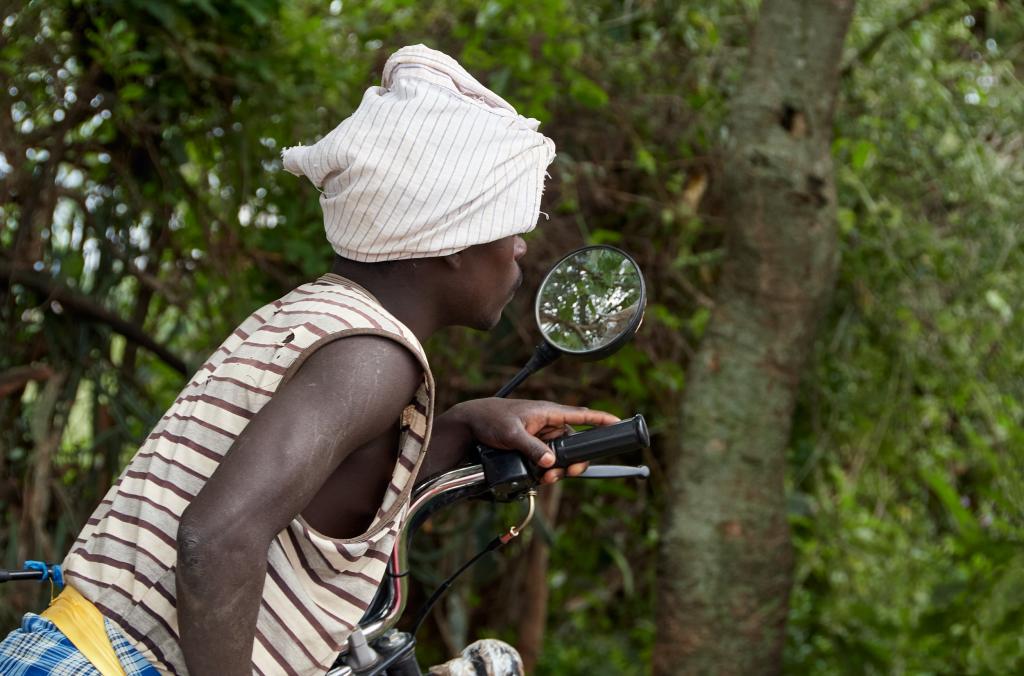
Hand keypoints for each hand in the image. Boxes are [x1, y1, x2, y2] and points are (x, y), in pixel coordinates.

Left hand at [446, 398, 619, 483]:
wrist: (469, 424)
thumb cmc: (490, 418)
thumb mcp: (511, 433)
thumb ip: (532, 447)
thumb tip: (551, 462)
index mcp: (547, 412)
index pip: (581, 415)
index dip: (601, 420)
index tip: (619, 423)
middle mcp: (547, 424)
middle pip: (573, 443)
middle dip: (574, 460)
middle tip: (569, 472)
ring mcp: (540, 436)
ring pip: (560, 455)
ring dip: (559, 469)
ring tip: (548, 478)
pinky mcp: (531, 447)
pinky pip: (547, 461)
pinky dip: (547, 470)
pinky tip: (540, 477)